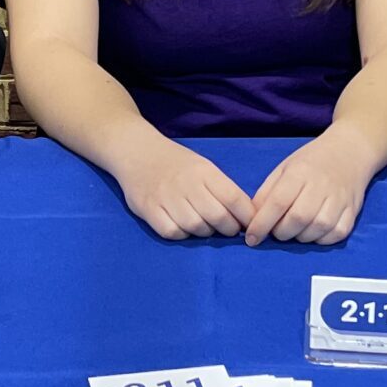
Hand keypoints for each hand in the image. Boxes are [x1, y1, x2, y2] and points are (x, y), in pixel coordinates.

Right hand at [116, 142, 254, 240]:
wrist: (137, 151)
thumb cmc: (176, 163)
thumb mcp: (203, 167)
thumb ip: (222, 189)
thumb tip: (246, 216)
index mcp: (204, 171)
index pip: (233, 198)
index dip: (246, 216)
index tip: (249, 224)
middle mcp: (186, 183)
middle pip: (217, 216)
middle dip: (228, 229)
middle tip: (228, 229)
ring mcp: (165, 196)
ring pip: (195, 227)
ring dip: (205, 232)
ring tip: (205, 227)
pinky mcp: (148, 209)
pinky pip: (172, 232)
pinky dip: (181, 234)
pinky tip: (183, 227)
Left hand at [245, 129, 375, 246]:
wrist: (349, 151)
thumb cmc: (311, 162)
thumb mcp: (284, 168)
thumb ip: (267, 192)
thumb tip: (251, 218)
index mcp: (299, 172)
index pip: (278, 202)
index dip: (262, 224)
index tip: (251, 238)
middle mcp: (321, 186)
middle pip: (298, 219)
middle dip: (281, 232)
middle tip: (276, 231)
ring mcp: (340, 199)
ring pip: (318, 229)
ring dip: (301, 237)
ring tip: (294, 231)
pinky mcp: (353, 211)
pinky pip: (337, 234)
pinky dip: (322, 239)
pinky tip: (313, 232)